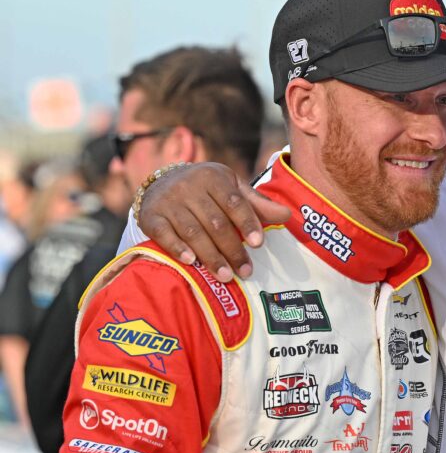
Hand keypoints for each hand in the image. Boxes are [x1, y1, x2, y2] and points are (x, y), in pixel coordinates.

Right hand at [138, 163, 290, 280]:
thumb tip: (287, 215)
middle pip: (215, 222)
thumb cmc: (207, 191)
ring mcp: (168, 201)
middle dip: (232, 249)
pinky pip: (164, 235)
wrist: (161, 182)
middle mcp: (188, 186)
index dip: (247, 223)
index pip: (234, 202)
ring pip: (193, 232)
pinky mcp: (150, 216)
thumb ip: (257, 204)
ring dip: (210, 256)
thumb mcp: (231, 189)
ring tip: (226, 276)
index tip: (258, 244)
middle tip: (245, 271)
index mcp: (213, 177)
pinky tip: (192, 263)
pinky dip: (178, 249)